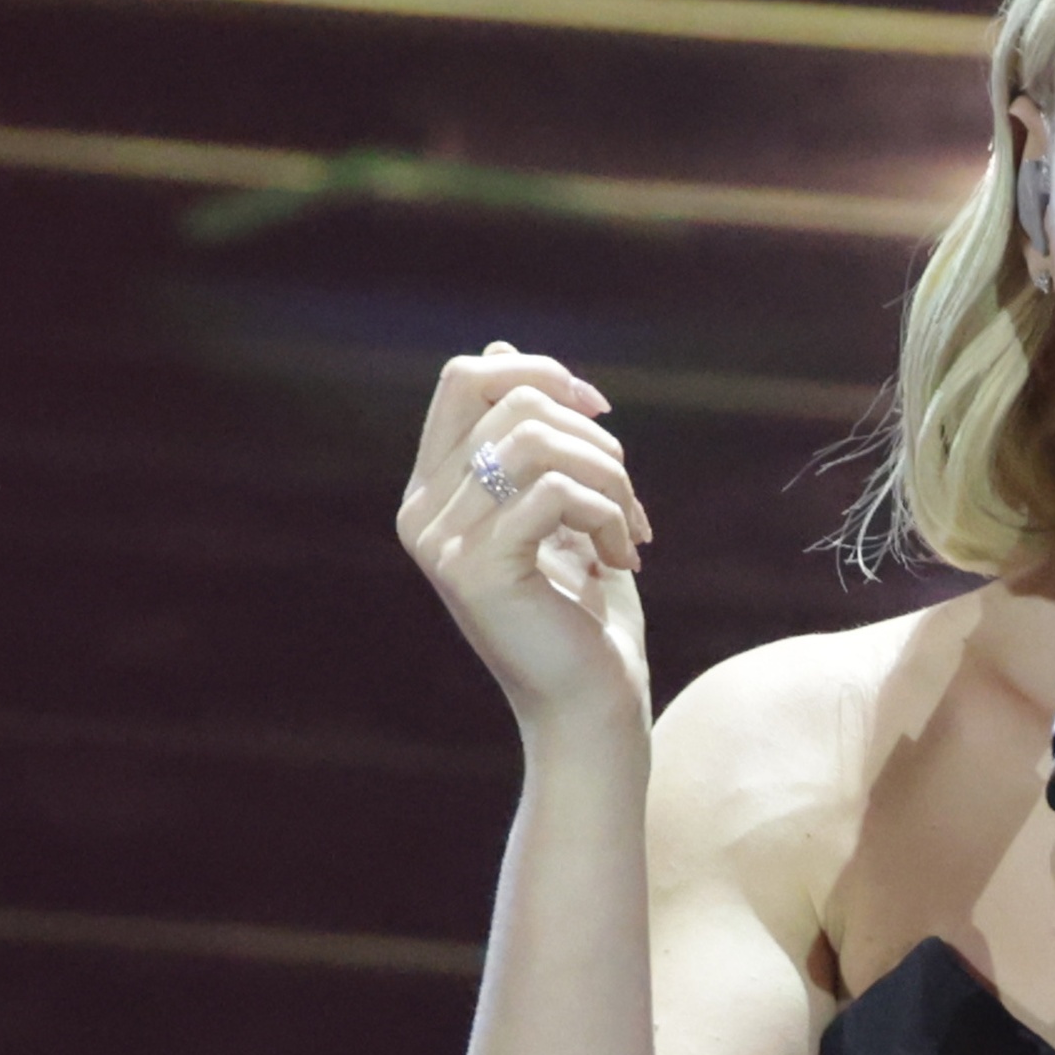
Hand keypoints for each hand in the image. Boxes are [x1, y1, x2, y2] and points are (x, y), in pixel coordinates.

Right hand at [396, 341, 655, 728]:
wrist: (592, 705)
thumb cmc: (585, 611)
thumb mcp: (560, 509)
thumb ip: (527, 439)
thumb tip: (499, 350)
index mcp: (434, 489)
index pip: (465, 378)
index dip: (540, 373)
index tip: (598, 411)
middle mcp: (421, 511)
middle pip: (512, 402)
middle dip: (595, 438)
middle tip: (629, 498)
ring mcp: (441, 542)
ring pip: (540, 443)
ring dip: (612, 480)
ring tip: (633, 533)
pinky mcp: (477, 569)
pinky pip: (556, 492)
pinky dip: (612, 516)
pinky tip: (626, 560)